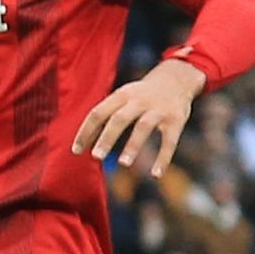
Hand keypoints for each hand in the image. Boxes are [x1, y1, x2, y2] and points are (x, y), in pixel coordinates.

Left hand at [73, 57, 205, 175]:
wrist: (177, 78)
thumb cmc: (141, 95)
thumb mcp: (123, 98)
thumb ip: (106, 116)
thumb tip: (83, 142)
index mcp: (122, 95)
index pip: (99, 112)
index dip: (86, 131)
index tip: (76, 151)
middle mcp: (139, 100)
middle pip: (120, 118)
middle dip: (107, 137)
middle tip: (96, 156)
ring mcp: (159, 109)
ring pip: (143, 126)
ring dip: (133, 145)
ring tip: (123, 163)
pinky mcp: (176, 119)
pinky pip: (170, 140)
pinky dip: (163, 157)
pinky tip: (156, 175)